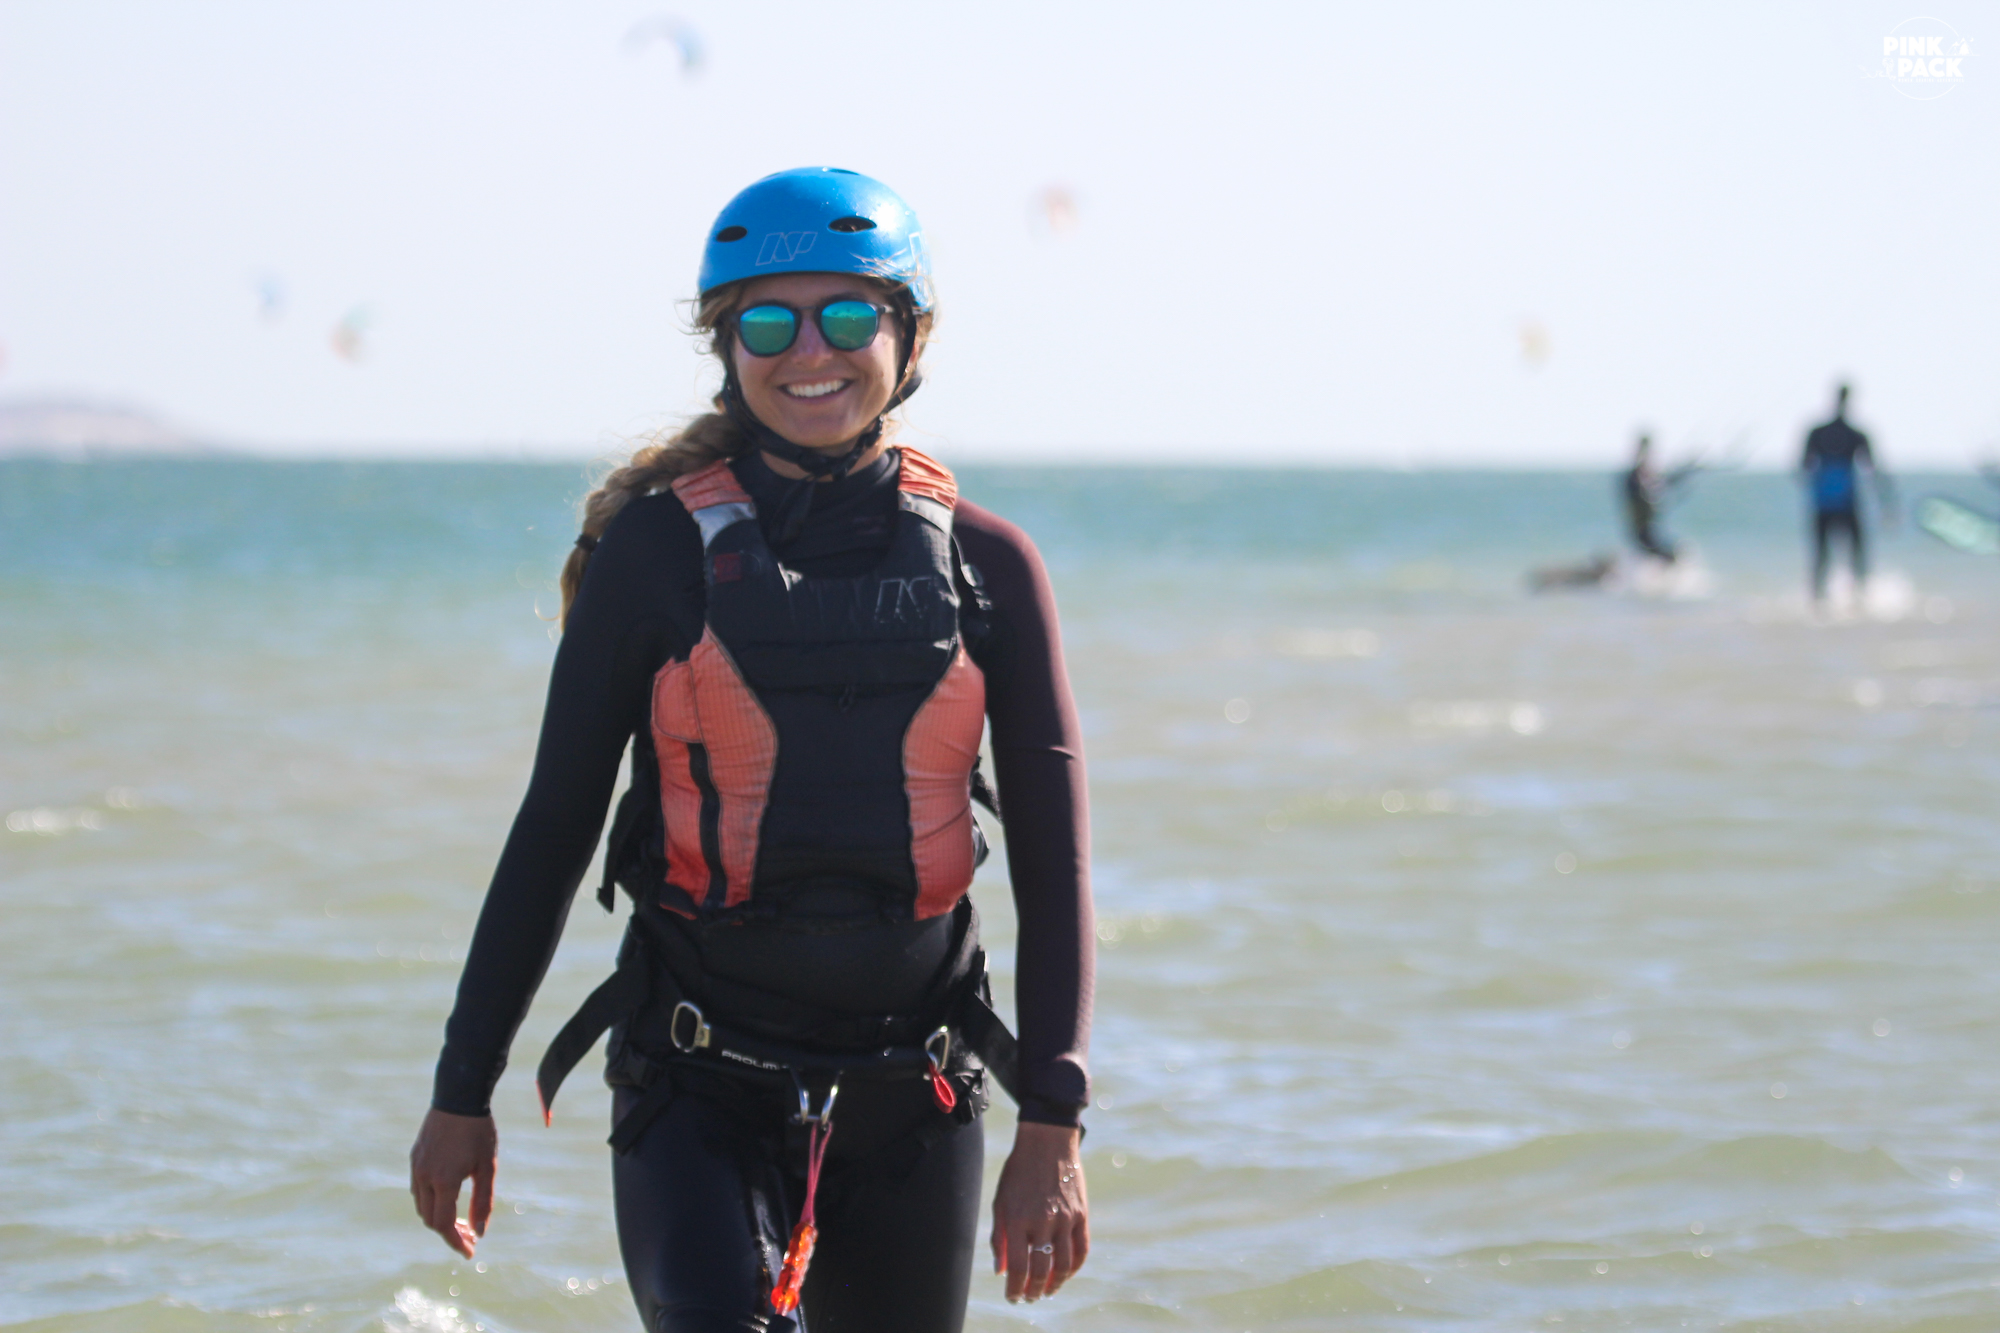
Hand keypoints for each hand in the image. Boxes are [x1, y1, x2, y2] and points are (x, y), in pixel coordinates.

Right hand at [409, 1107, 496, 1257]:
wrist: (458, 1096)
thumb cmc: (478, 1131)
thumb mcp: (487, 1166)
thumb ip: (483, 1201)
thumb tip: (479, 1232)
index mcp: (443, 1182)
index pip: (443, 1225)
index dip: (456, 1242)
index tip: (470, 1253)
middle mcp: (423, 1177)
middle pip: (430, 1219)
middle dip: (448, 1232)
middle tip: (469, 1236)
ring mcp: (416, 1166)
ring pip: (421, 1205)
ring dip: (438, 1217)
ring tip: (460, 1219)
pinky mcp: (414, 1157)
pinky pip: (418, 1188)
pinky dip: (430, 1201)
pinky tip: (447, 1198)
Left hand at [990, 1120, 1087, 1302]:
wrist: (1047, 1141)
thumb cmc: (1018, 1171)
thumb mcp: (1001, 1201)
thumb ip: (999, 1237)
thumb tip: (1000, 1270)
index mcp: (1018, 1219)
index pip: (1017, 1267)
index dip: (1014, 1288)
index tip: (1011, 1297)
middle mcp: (1043, 1221)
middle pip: (1040, 1270)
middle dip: (1032, 1291)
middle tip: (1028, 1298)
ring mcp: (1065, 1218)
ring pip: (1063, 1265)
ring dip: (1055, 1284)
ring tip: (1046, 1291)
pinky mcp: (1081, 1213)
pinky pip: (1081, 1249)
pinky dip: (1074, 1267)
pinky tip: (1066, 1273)